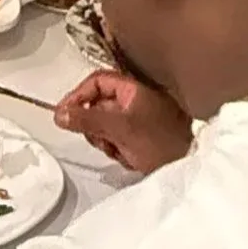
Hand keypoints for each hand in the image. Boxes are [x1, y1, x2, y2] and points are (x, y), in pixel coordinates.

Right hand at [54, 70, 192, 173]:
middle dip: (95, 126)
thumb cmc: (161, 143)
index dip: (78, 96)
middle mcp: (137, 99)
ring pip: (105, 125)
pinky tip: (130, 157)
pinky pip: (117, 138)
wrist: (189, 167)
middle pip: (98, 105)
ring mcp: (140, 118)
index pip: (96, 81)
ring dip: (106, 140)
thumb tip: (58, 114)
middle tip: (101, 139)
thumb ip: (87, 120)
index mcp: (134, 87)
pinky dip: (118, 149)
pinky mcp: (142, 136)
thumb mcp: (119, 129)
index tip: (64, 114)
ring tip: (120, 150)